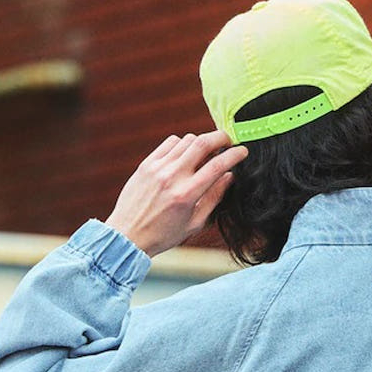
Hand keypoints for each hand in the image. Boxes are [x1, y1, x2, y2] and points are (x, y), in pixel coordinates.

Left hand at [104, 131, 247, 256]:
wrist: (129, 234)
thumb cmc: (164, 234)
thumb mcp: (195, 223)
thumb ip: (214, 198)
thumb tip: (229, 176)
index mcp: (187, 195)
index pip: (217, 165)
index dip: (234, 155)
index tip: (243, 151)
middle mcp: (173, 177)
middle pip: (202, 142)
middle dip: (220, 137)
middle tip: (228, 141)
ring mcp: (158, 168)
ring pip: (186, 140)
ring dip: (201, 143)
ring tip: (205, 154)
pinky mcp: (147, 164)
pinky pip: (170, 143)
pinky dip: (182, 144)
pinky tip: (185, 156)